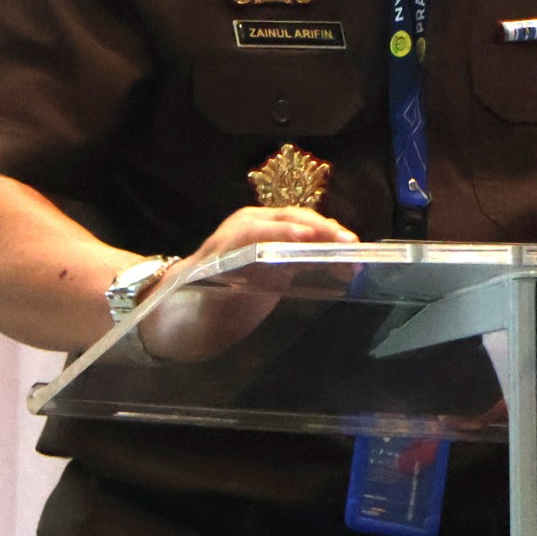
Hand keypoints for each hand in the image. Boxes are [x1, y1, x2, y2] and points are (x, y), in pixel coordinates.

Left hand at [137, 204, 357, 361]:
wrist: (180, 312)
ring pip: (300, 226)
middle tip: (348, 245)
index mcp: (225, 242)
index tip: (306, 239)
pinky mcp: (277, 248)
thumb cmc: (189, 315)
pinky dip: (327, 247)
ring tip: (356, 251)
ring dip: (328, 235)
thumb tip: (232, 299)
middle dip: (318, 229)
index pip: (256, 230)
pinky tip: (348, 262)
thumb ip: (216, 304)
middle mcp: (246, 229)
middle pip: (286, 219)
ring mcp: (263, 235)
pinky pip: (305, 240)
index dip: (281, 233)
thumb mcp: (198, 315)